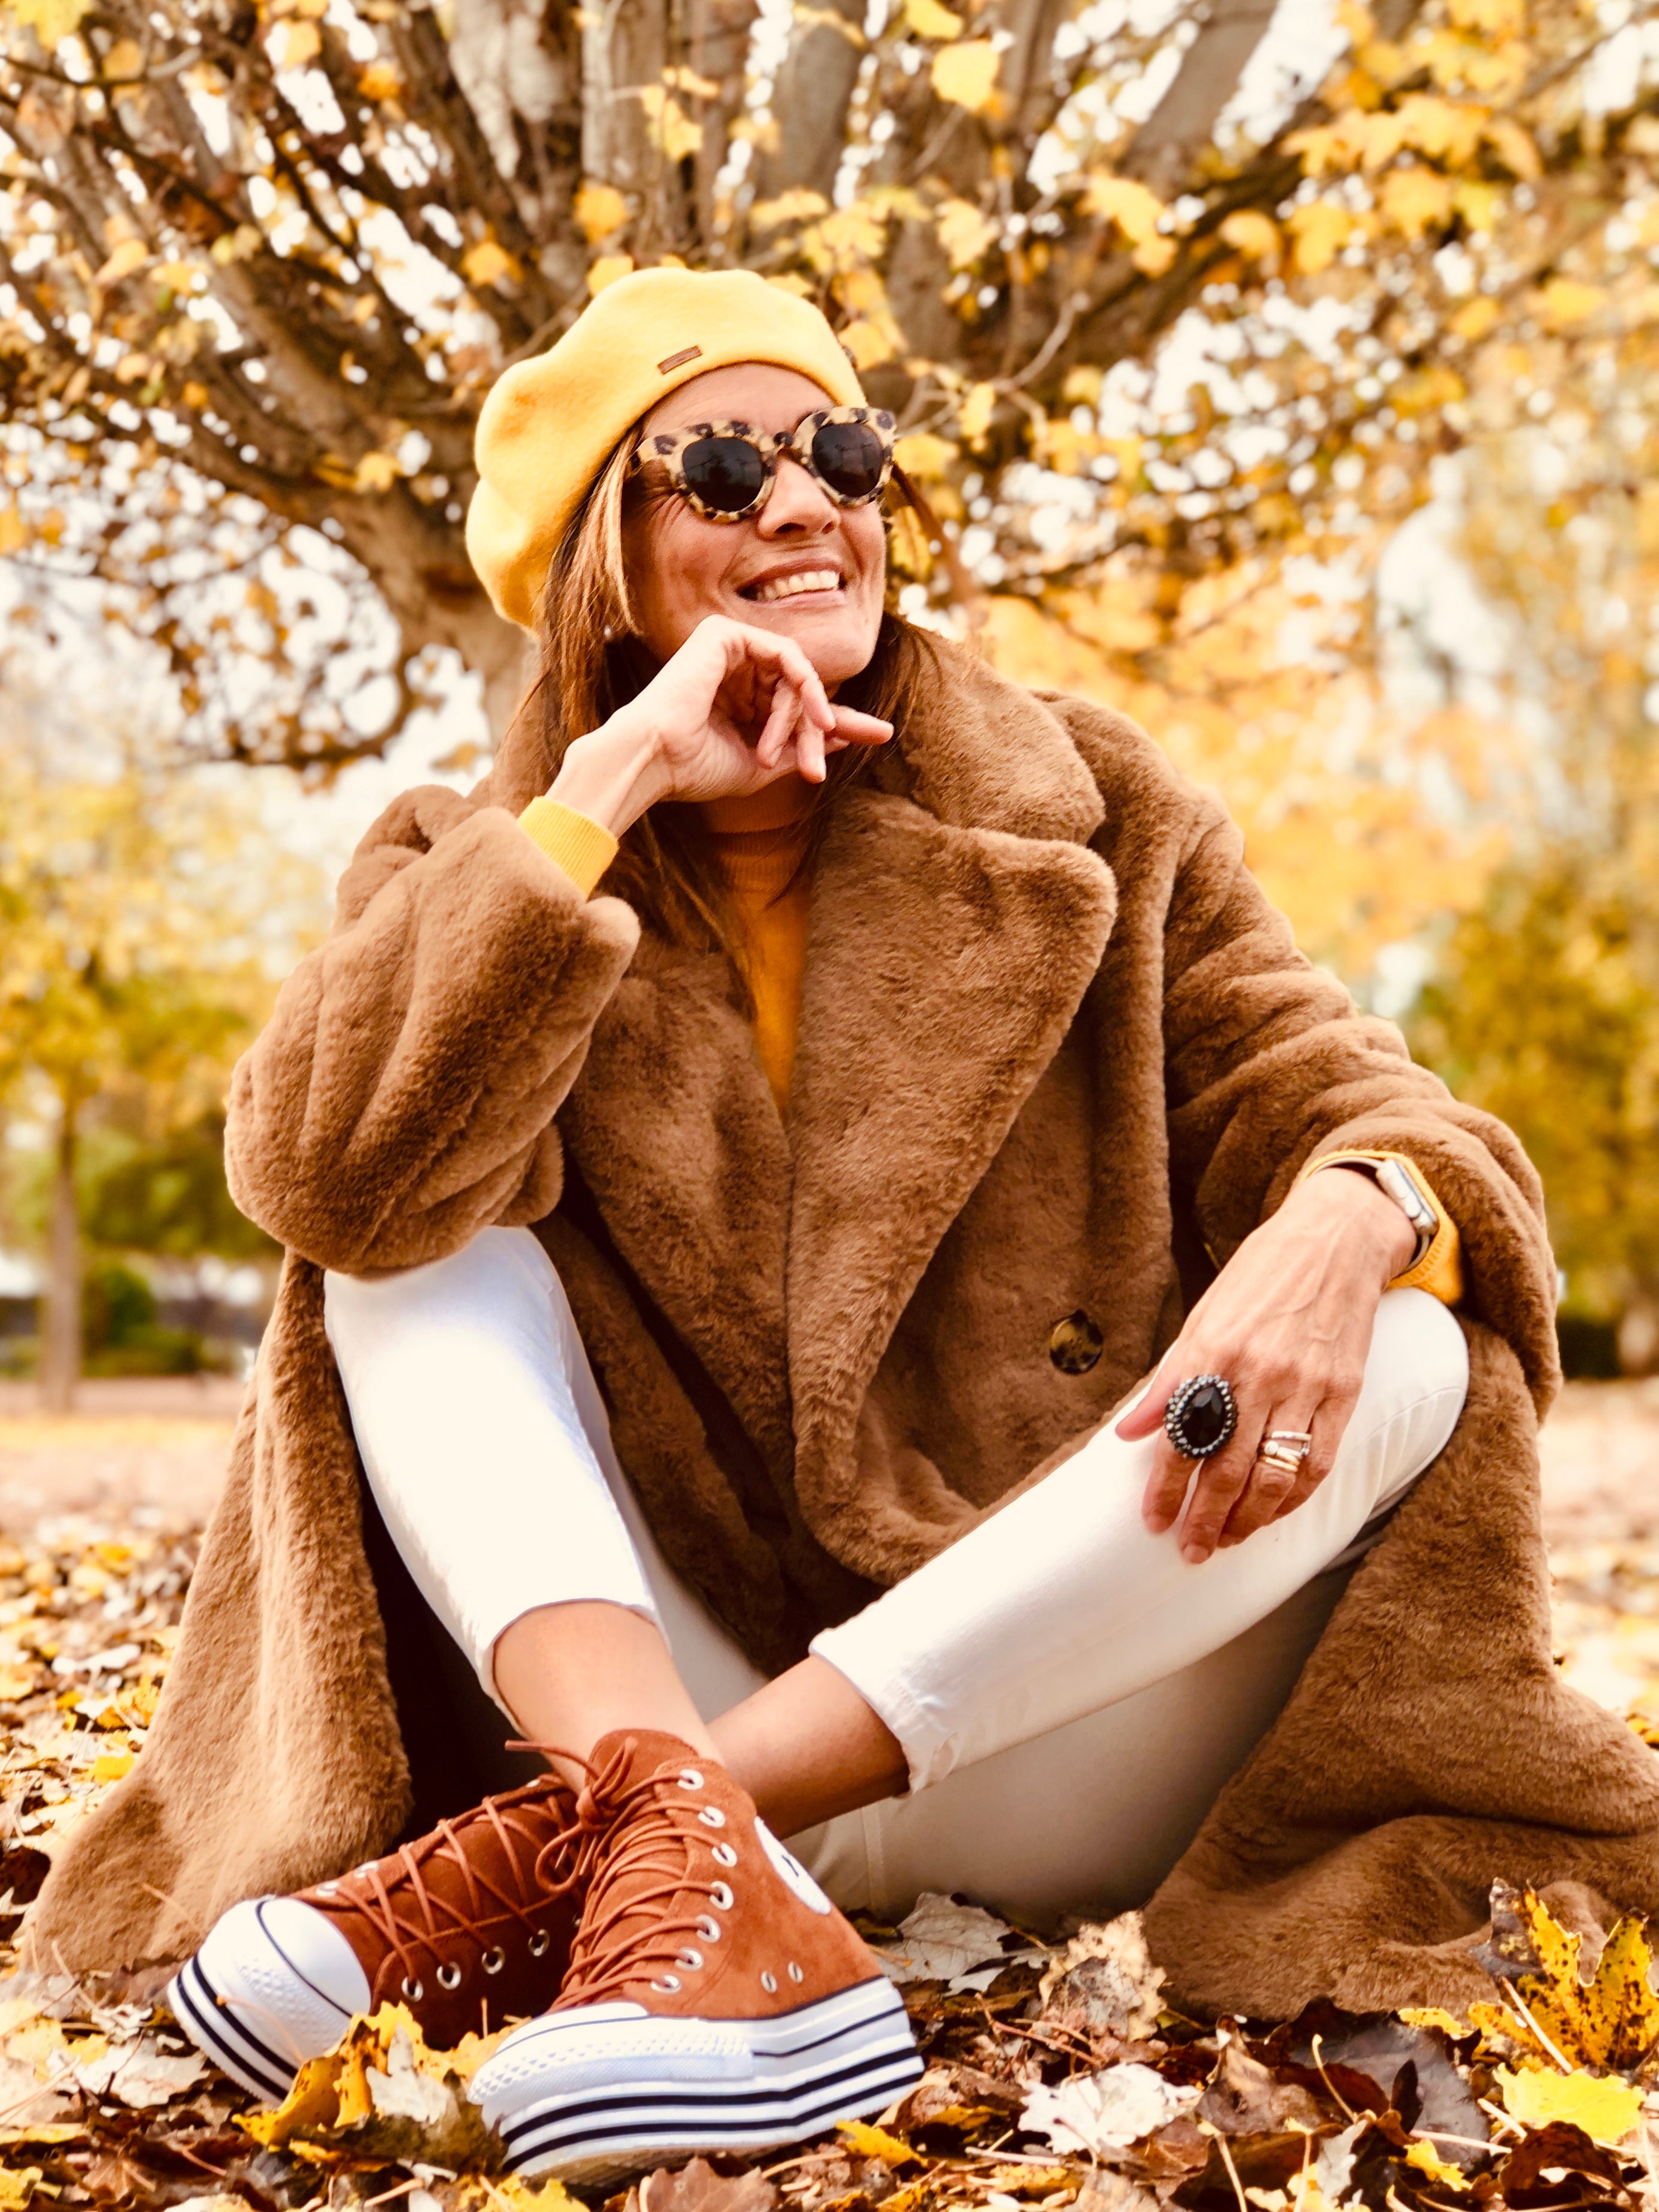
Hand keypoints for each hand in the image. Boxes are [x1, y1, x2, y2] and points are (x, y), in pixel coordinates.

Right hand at [546, 616, 892, 836]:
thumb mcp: (764, 764)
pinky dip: (803, 687)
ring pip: (797, 676)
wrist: (656, 759)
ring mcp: (730, 647)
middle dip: (818, 730)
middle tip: (814, 771)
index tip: (884, 734)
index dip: (841, 721)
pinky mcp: (726, 633)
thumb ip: (804, 745)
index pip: (799, 703)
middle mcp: (735, 668)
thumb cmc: (696, 769)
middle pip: (803, 691)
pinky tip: (808, 715)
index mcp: (739, 698)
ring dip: (803, 718)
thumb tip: (845, 733)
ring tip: (789, 754)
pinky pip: (787, 656)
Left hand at [1115, 1168, 1417, 1563]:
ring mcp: (1305, 1386)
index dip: (1166, 1487)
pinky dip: (1294, 1497)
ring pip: (1274, 1475)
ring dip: (1248, 1518)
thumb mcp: (1202, 1318)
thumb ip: (1168, 1381)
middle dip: (1205, 1518)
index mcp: (1213, 1351)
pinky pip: (1317, 1463)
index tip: (1153, 1520)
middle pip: (1227, 1467)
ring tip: (1228, 1540)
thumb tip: (1126, 1432)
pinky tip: (1274, 1512)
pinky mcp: (1344, 1393)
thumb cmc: (1260, 1278)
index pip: (1182, 1438)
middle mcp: (1258, 1373)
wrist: (1335, 1239)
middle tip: (1191, 1549)